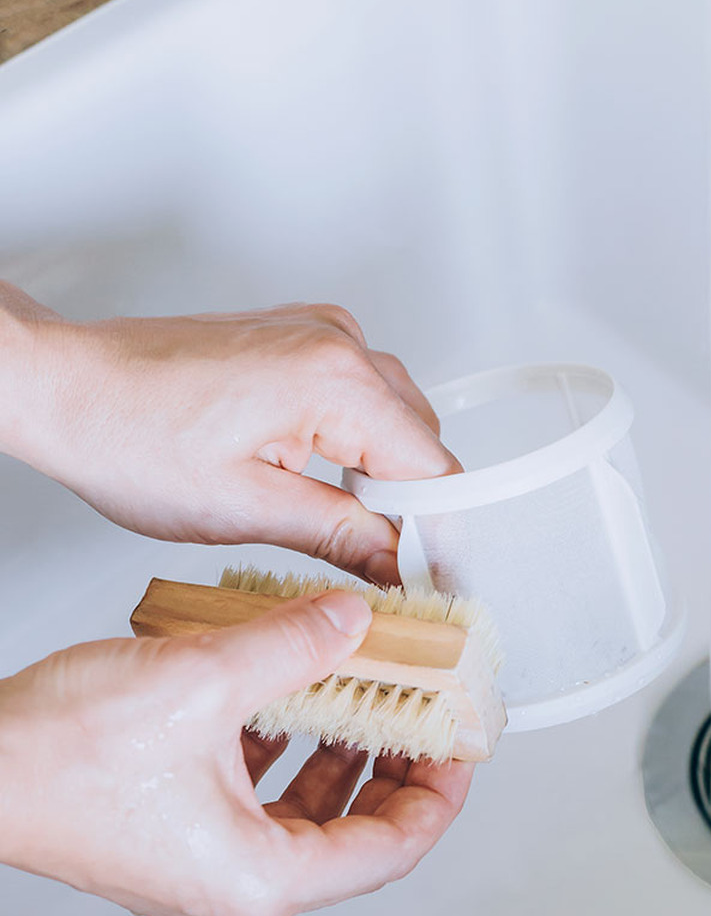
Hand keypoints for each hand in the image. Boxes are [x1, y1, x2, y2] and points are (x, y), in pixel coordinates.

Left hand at [0, 283, 458, 585]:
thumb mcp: (244, 508)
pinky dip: (353, 444)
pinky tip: (320, 480)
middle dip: (410, 509)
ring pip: (392, 419)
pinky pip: (357, 394)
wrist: (67, 387)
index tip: (434, 581)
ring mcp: (315, 334)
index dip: (440, 535)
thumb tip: (396, 562)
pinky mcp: (294, 339)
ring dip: (381, 477)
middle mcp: (335, 342)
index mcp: (334, 379)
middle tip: (383, 570)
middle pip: (420, 442)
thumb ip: (340, 536)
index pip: (432, 469)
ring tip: (341, 528)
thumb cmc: (127, 434)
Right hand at [0, 589, 471, 915]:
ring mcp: (202, 865)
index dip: (439, 794)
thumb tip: (351, 621)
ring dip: (340, 756)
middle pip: (354, 836)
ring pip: (305, 816)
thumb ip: (292, 644)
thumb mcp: (202, 680)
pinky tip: (288, 701)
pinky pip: (257, 801)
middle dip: (394, 770)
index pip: (391, 849)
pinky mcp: (176, 836)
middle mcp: (235, 887)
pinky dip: (285, 753)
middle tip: (423, 719)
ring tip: (366, 698)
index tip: (462, 749)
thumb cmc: (59, 757)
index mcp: (260, 877)